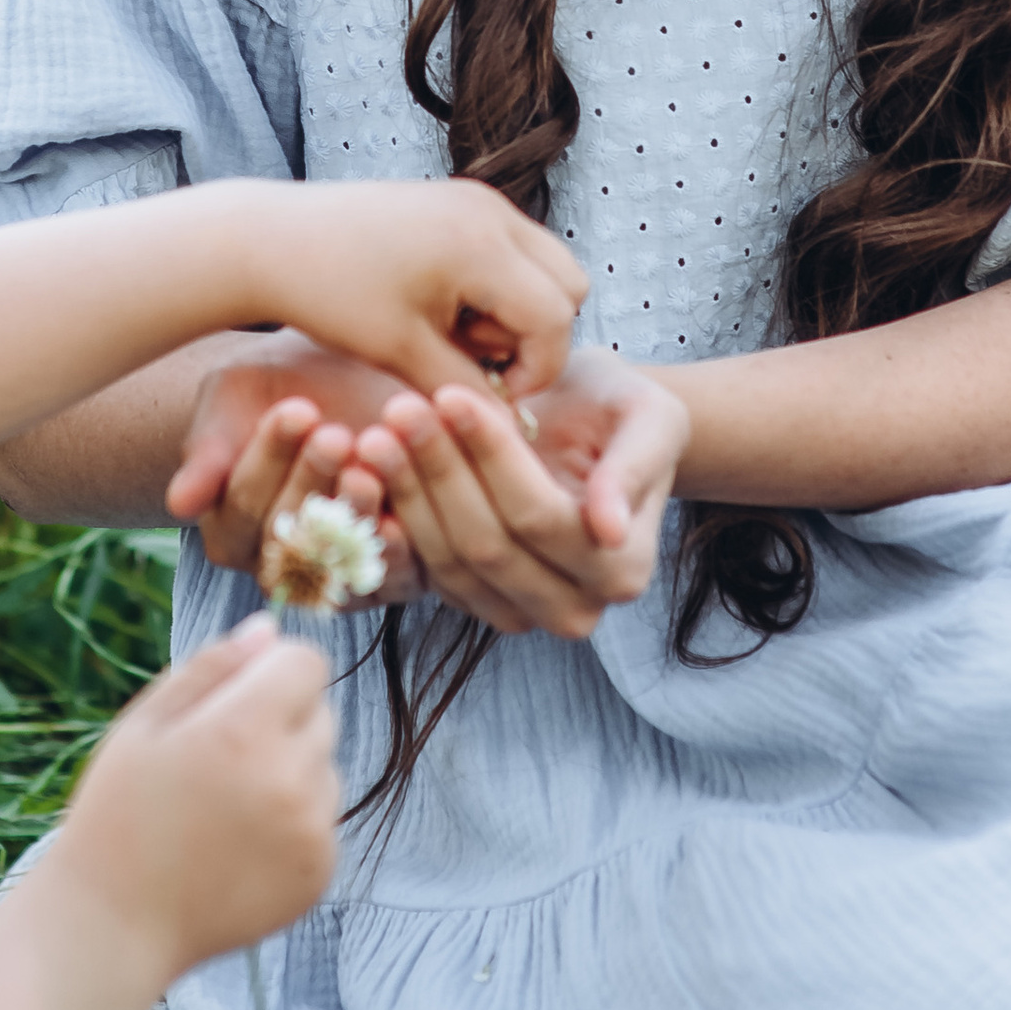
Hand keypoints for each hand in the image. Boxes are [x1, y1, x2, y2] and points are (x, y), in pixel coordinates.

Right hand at [55, 617, 338, 979]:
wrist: (115, 923)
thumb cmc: (118, 813)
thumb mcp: (143, 724)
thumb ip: (211, 667)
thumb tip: (269, 629)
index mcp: (243, 731)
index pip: (307, 663)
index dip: (273, 671)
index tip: (237, 698)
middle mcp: (290, 779)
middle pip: (321, 713)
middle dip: (281, 721)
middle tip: (219, 760)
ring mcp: (311, 832)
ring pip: (326, 769)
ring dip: (292, 773)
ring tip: (226, 808)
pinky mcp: (319, 874)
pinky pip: (324, 822)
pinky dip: (295, 825)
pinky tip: (241, 846)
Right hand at [168, 345, 425, 597]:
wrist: (343, 377)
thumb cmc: (274, 384)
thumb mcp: (232, 400)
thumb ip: (207, 451)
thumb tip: (180, 504)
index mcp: (230, 534)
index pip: (244, 507)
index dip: (270, 460)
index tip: (297, 408)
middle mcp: (279, 566)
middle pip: (292, 536)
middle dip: (314, 480)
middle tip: (335, 433)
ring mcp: (335, 576)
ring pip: (340, 560)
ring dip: (357, 511)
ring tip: (372, 458)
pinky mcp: (390, 577)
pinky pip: (391, 578)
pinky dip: (398, 548)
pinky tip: (403, 510)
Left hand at [245, 178, 586, 402]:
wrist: (270, 239)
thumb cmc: (328, 294)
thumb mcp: (400, 352)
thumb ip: (464, 390)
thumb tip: (512, 429)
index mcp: (481, 245)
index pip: (555, 318)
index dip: (536, 370)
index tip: (489, 395)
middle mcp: (491, 211)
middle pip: (568, 285)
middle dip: (534, 334)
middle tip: (472, 359)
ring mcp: (478, 200)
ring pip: (544, 267)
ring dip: (515, 311)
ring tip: (449, 332)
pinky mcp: (461, 201)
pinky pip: (513, 250)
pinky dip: (495, 287)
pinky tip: (439, 308)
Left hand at [347, 351, 688, 639]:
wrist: (588, 425)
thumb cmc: (620, 411)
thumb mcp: (646, 419)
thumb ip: (633, 469)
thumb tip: (610, 530)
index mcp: (621, 570)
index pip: (538, 517)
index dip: (490, 459)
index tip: (451, 395)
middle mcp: (573, 610)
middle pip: (487, 546)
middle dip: (437, 471)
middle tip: (398, 407)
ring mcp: (516, 614)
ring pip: (447, 560)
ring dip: (404, 493)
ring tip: (376, 428)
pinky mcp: (469, 601)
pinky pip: (420, 568)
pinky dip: (389, 517)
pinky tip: (363, 466)